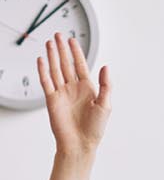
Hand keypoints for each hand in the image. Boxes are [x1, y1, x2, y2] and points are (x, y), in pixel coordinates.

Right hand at [38, 33, 110, 157]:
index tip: (72, 40)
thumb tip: (106, 67)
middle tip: (58, 35)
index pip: (80, 66)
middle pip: (66, 64)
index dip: (76, 53)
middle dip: (62, 50)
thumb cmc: (95, 128)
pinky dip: (43, 71)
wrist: (81, 143)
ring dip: (52, 56)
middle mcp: (74, 88)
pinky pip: (46, 82)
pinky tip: (41, 60)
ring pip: (56, 70)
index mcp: (88, 89)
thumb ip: (106, 85)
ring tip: (49, 43)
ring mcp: (62, 93)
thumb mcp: (105, 105)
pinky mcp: (52, 100)